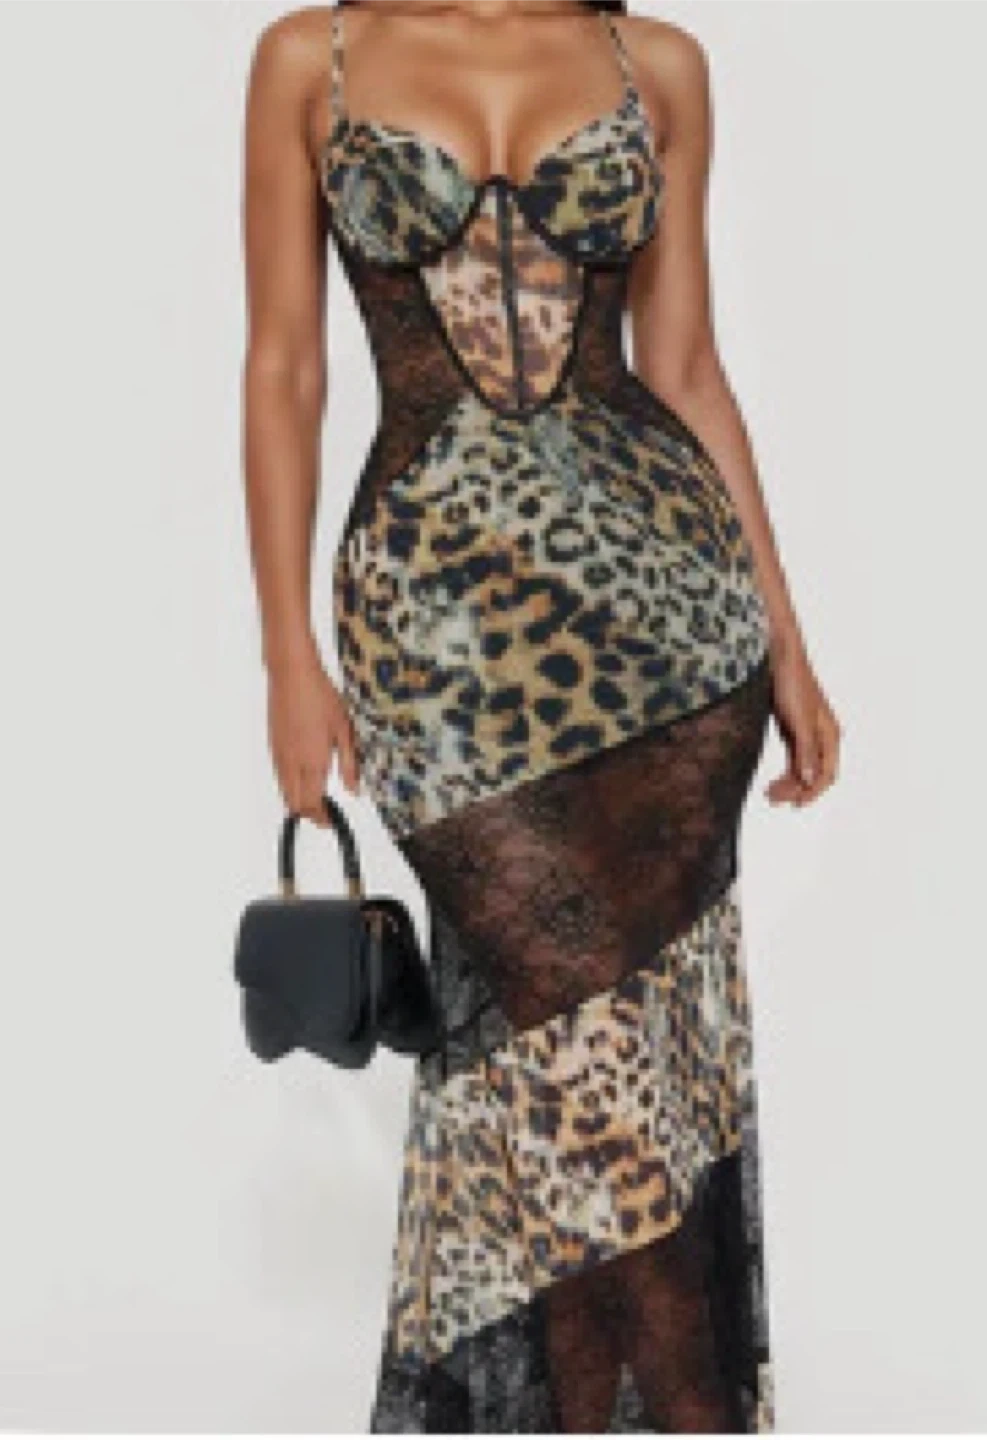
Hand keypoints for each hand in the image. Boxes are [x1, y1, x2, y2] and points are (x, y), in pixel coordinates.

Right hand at [267, 650, 360, 822]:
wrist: (292, 674)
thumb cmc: (319, 696)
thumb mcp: (344, 730)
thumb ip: (349, 764)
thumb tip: (353, 789)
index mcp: (313, 761)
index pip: (313, 804)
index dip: (322, 817)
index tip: (331, 820)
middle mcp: (292, 762)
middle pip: (295, 804)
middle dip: (309, 813)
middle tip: (324, 814)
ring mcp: (279, 755)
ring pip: (284, 791)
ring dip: (298, 800)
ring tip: (315, 798)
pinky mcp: (272, 745)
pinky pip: (279, 776)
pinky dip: (289, 786)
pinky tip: (301, 777)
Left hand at [766, 637, 840, 807]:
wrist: (779, 659)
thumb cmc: (793, 685)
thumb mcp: (799, 721)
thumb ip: (805, 751)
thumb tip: (811, 780)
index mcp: (830, 736)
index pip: (827, 774)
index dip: (813, 792)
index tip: (796, 805)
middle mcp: (822, 738)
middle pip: (813, 774)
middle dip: (795, 789)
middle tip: (772, 799)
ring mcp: (807, 734)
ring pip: (801, 768)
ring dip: (787, 783)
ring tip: (767, 794)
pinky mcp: (793, 730)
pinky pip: (792, 759)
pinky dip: (783, 772)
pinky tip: (771, 781)